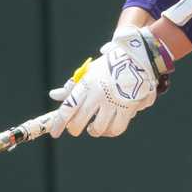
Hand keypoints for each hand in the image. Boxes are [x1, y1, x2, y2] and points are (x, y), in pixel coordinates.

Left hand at [48, 27, 171, 137]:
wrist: (138, 59)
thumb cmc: (110, 66)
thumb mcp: (89, 72)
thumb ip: (72, 86)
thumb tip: (54, 95)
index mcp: (86, 84)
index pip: (68, 107)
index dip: (59, 122)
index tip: (55, 132)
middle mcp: (98, 94)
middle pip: (79, 122)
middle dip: (74, 129)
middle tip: (74, 128)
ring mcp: (113, 102)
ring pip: (98, 129)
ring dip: (93, 131)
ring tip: (93, 128)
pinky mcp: (127, 109)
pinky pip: (116, 129)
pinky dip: (110, 131)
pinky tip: (108, 128)